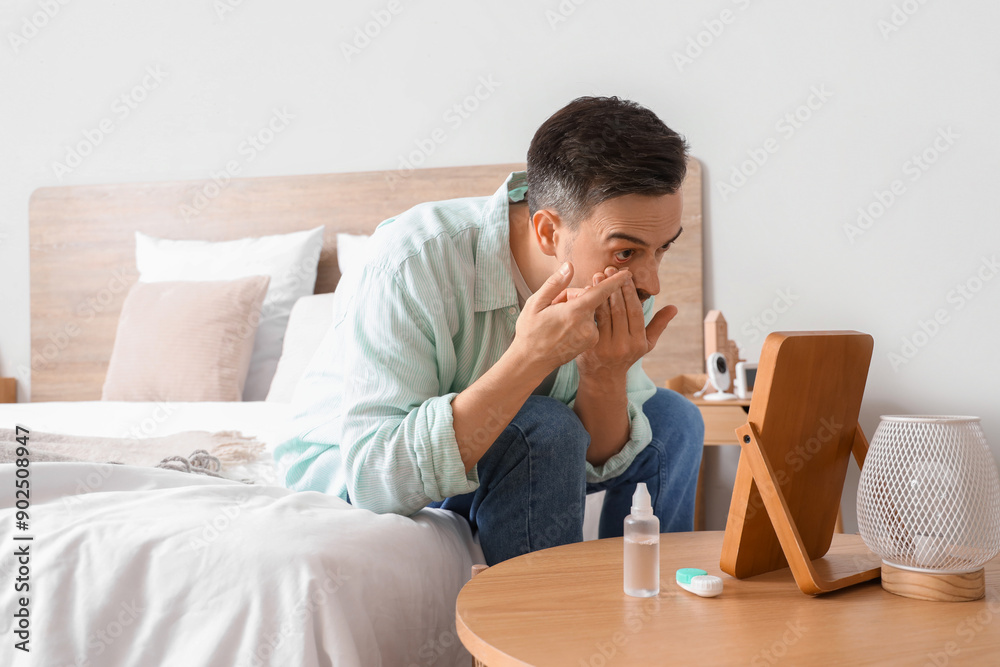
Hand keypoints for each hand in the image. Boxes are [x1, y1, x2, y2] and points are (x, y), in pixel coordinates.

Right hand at [510, 262, 632, 371]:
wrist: (530, 362)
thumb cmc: (530, 331)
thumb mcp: (535, 303)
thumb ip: (555, 283)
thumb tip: (570, 266)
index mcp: (575, 313)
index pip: (601, 293)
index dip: (614, 281)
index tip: (627, 273)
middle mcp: (587, 326)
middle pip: (591, 300)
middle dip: (576, 295)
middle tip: (555, 303)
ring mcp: (591, 336)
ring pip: (591, 311)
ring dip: (578, 307)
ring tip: (557, 316)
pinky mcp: (591, 343)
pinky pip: (590, 322)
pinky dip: (580, 319)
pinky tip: (564, 325)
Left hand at [575, 267, 677, 380]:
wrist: (603, 377)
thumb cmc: (626, 355)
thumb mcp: (646, 344)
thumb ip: (658, 324)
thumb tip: (674, 308)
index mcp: (639, 341)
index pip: (635, 311)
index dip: (630, 291)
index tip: (624, 275)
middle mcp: (624, 345)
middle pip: (619, 310)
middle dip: (613, 287)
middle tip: (608, 269)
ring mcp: (606, 347)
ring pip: (604, 314)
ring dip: (599, 293)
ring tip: (597, 276)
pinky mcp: (590, 348)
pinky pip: (591, 322)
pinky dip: (589, 306)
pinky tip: (586, 292)